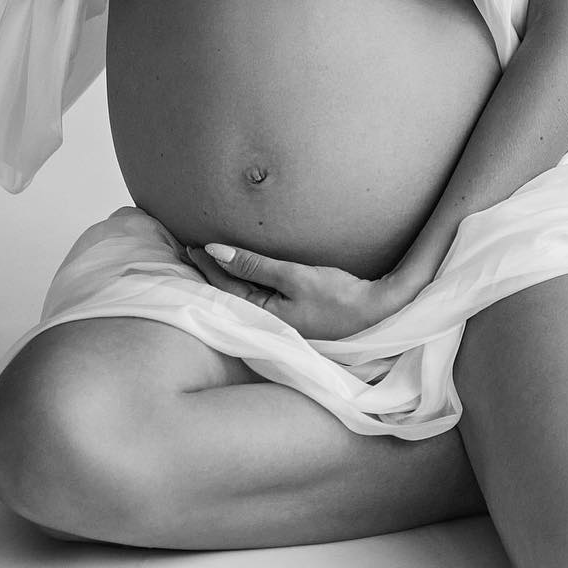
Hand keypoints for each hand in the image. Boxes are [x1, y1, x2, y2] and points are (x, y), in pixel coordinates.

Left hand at [184, 241, 412, 339]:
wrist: (377, 315)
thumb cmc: (337, 298)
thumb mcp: (294, 277)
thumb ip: (254, 265)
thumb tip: (215, 251)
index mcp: (262, 316)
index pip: (224, 286)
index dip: (208, 264)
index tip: (192, 245)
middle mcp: (267, 322)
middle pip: (229, 294)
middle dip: (210, 273)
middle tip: (189, 251)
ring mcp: (280, 322)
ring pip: (242, 296)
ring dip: (225, 279)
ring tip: (209, 262)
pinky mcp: (293, 318)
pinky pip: (258, 299)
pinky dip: (244, 285)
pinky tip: (242, 278)